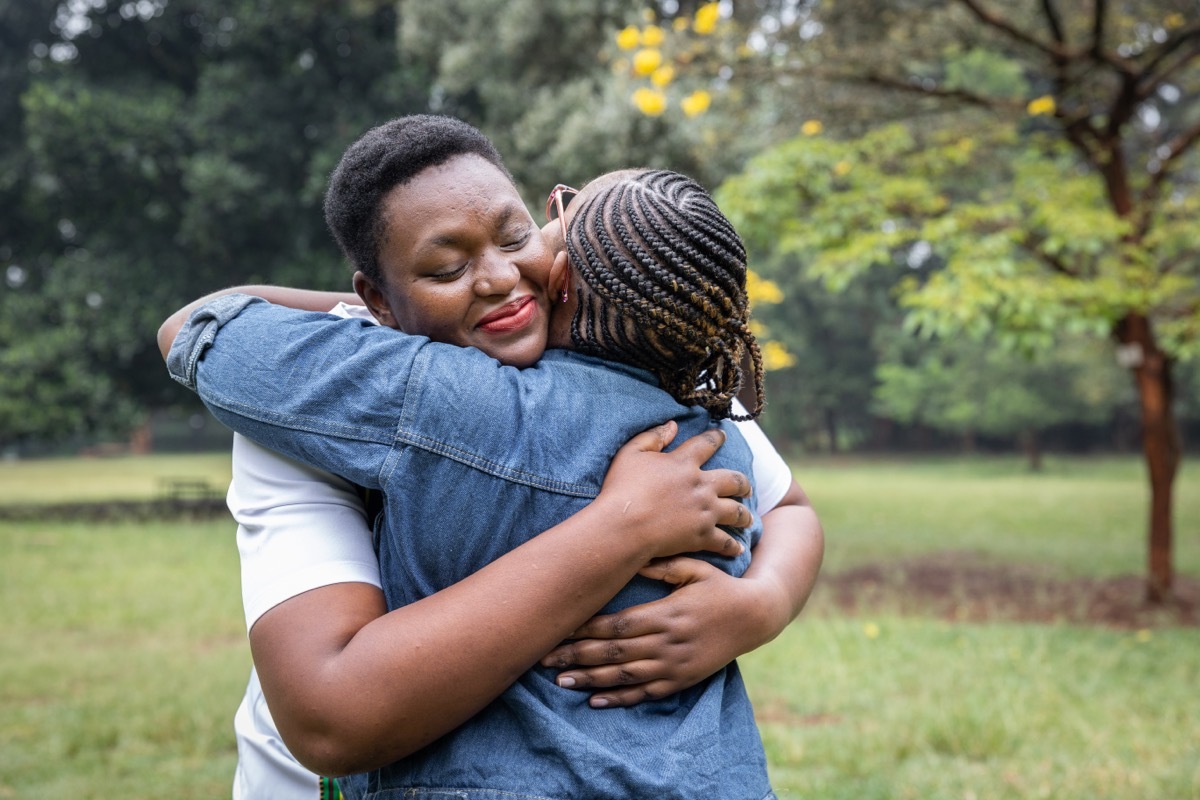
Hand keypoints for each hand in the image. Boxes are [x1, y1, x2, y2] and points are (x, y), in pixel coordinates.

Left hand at [540, 556, 768, 707]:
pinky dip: (619, 698)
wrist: (755, 616)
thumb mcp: (696, 567)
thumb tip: (633, 560)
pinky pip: (645, 693)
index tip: (560, 629)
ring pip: (625, 676)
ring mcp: (675, 665)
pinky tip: (595, 701)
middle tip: (545, 659)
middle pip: (615, 653)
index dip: (587, 630)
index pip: (619, 625)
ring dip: (591, 680)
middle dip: (577, 656)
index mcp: (667, 614)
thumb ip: (664, 566)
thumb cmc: (720, 586)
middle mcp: (668, 643)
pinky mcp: (681, 680)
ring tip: (560, 681)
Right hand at [597, 422, 751, 561]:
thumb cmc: (621, 489)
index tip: (723, 435)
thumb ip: (653, 436)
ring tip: (748, 518)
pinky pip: (724, 541)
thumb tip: (672, 425)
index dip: (716, 437)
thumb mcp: (631, 453)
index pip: (707, 444)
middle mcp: (701, 485)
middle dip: (743, 483)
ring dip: (744, 515)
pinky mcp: (701, 536)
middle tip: (747, 487)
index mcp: (684, 463)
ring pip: (735, 511)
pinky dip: (732, 546)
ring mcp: (704, 512)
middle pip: (734, 480)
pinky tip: (738, 549)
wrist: (624, 526)